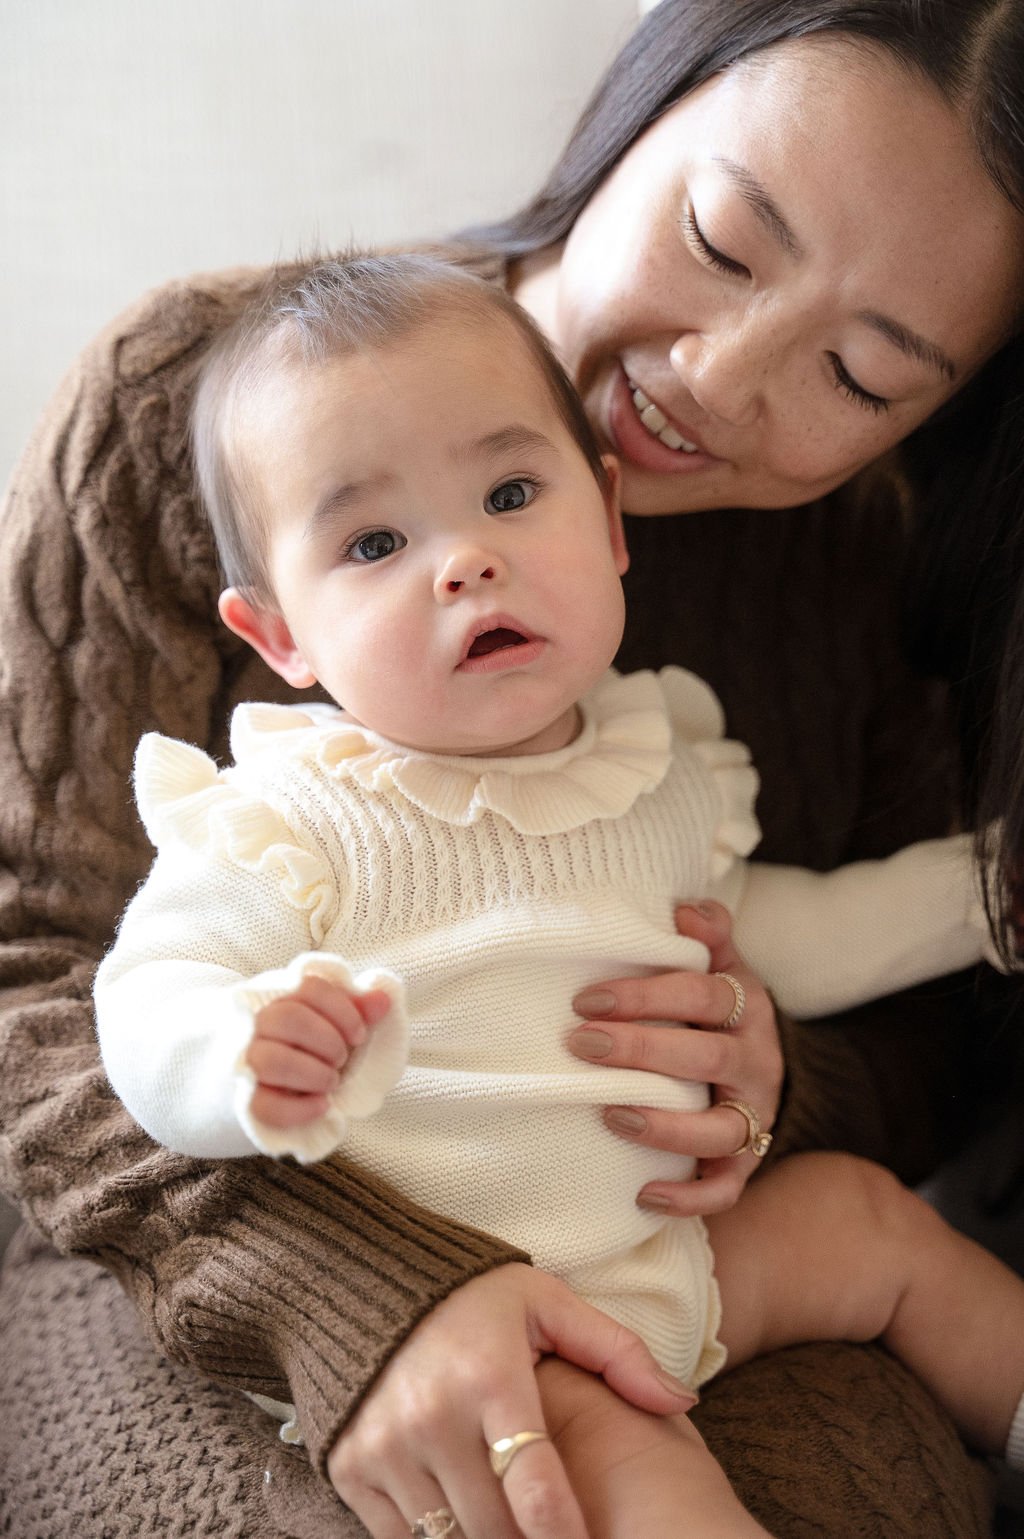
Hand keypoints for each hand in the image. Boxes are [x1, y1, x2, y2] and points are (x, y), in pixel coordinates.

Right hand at [245, 976, 391, 1128]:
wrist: (264, 1084)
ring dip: (313, 1073)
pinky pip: (265, 1105)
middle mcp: (257, 1025)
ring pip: (271, 1060)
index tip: (359, 1034)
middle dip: (327, 1040)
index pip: (310, 988)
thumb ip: (357, 1011)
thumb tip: (383, 999)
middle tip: (342, 1058)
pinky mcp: (245, 1100)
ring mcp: (247, 1062)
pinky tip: (322, 1105)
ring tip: (331, 1082)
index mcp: (282, 999)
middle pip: (288, 1018)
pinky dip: (300, 1108)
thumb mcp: (332, 1025)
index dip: (342, 1010)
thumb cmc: (305, 1048)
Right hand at [327, 1262, 695, 1538]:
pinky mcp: (350, 1465)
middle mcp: (432, 1416)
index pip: (537, 1489)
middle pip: (495, 1529)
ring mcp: (385, 1445)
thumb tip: (683, 1401)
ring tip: (510, 1526)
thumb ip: (616, 1350)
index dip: (568, 1538)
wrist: (363, 1276)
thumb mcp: (546, 1303)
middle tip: (552, 1535)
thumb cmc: (470, 1294)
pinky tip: (462, 1524)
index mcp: (490, 1377)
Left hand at [567, 900, 782, 1216]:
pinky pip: (727, 1188)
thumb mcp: (723, 965)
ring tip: (610, 1115)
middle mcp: (756, 1061)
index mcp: (746, 1006)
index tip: (587, 999)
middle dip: (642, 1052)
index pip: (703, 996)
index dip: (647, 995)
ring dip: (664, 1126)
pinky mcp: (748, 1161)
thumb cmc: (720, 1008)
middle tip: (581, 1044)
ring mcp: (755, 1114)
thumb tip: (685, 909)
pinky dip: (690, 1197)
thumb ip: (708, 934)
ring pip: (719, 1129)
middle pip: (706, 1060)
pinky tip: (643, 1194)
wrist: (766, 1064)